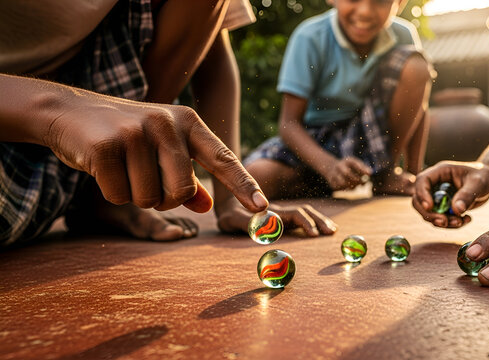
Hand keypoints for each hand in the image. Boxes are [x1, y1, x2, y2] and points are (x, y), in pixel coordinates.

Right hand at [44, 91, 267, 212]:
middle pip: (182, 191)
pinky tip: (102, 168)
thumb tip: (207, 205)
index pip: (222, 157)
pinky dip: (111, 192)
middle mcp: (166, 123)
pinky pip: (119, 196)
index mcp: (187, 122)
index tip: (262, 207)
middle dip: (163, 199)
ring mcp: (136, 132)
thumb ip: (186, 177)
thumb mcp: (161, 149)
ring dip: (135, 195)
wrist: (70, 112)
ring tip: (123, 168)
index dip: (243, 184)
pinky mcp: (107, 145)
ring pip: (150, 198)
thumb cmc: (125, 136)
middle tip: (145, 181)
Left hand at [217, 201, 337, 236]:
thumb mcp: (232, 220)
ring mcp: (280, 213)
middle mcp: (278, 210)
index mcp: (270, 212)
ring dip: (319, 220)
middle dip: (319, 221)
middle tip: (332, 232)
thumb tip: (267, 224)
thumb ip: (246, 222)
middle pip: (304, 211)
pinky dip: (312, 221)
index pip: (293, 214)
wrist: (225, 201)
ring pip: (304, 212)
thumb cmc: (227, 215)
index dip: (305, 223)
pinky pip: (300, 217)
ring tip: (332, 230)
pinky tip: (319, 228)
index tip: (314, 234)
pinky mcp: (279, 217)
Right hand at [324, 156, 371, 190]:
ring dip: (351, 186)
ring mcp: (334, 174)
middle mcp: (339, 166)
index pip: (355, 164)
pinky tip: (349, 187)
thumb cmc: (348, 167)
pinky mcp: (331, 182)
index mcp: (346, 161)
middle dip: (356, 179)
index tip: (370, 174)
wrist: (331, 167)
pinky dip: (346, 189)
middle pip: (347, 173)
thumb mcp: (355, 164)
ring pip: (342, 183)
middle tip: (363, 183)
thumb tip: (370, 173)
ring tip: (356, 186)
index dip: (362, 169)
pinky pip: (340, 188)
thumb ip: (363, 168)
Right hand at [411, 161, 488, 227]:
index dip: (422, 194)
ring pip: (428, 213)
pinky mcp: (443, 207)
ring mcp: (437, 196)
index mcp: (440, 172)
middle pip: (419, 200)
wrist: (488, 180)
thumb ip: (467, 195)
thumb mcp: (479, 184)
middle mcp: (435, 184)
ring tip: (461, 221)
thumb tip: (456, 210)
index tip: (430, 207)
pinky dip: (451, 224)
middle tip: (444, 222)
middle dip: (429, 214)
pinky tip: (467, 219)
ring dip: (442, 222)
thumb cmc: (484, 176)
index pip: (422, 181)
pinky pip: (440, 219)